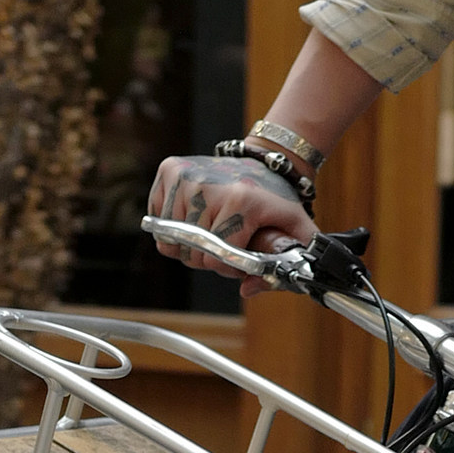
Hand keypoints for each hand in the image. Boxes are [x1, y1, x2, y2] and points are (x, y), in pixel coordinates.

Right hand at [147, 153, 314, 296]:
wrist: (263, 162)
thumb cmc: (277, 199)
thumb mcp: (296, 229)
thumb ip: (286, 264)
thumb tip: (247, 289)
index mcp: (241, 200)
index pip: (215, 257)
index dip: (228, 268)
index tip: (240, 263)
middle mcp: (208, 185)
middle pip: (191, 252)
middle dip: (207, 259)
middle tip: (224, 249)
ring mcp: (186, 176)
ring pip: (169, 239)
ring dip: (188, 245)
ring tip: (209, 234)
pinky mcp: (170, 169)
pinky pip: (157, 219)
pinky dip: (171, 226)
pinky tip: (194, 218)